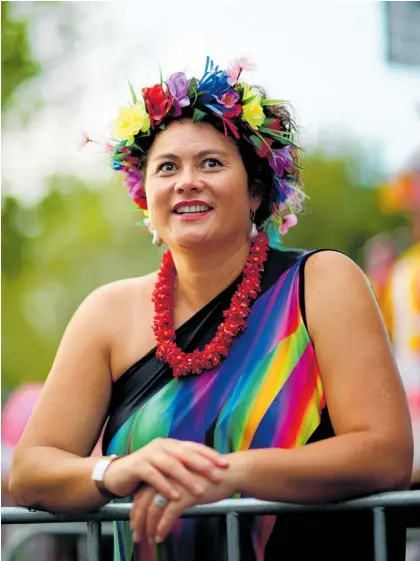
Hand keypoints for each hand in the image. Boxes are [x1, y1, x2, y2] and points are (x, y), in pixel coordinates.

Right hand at [104, 438, 228, 501]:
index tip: (225, 464)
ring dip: (186, 479)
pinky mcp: (138, 466)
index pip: (194, 447)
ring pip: (171, 465)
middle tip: (217, 477)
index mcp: (172, 444)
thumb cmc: (147, 471)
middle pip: (186, 454)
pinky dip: (165, 486)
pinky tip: (175, 496)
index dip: (210, 455)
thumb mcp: (167, 465)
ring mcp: (149, 454)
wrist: (118, 473)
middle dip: (203, 466)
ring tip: (199, 491)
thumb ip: (183, 464)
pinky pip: (154, 476)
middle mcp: (162, 445)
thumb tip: (209, 470)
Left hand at [130, 466, 236, 543]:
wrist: (229, 472)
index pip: (142, 491)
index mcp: (165, 470)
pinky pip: (168, 515)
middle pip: (143, 500)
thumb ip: (173, 485)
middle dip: (138, 520)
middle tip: (137, 535)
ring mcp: (175, 485)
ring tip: (148, 539)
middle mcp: (167, 476)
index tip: (135, 522)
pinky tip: (160, 536)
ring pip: (153, 509)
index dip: (137, 508)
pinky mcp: (186, 494)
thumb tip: (163, 501)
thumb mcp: (186, 478)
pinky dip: (162, 527)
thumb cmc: (210, 476)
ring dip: (148, 527)